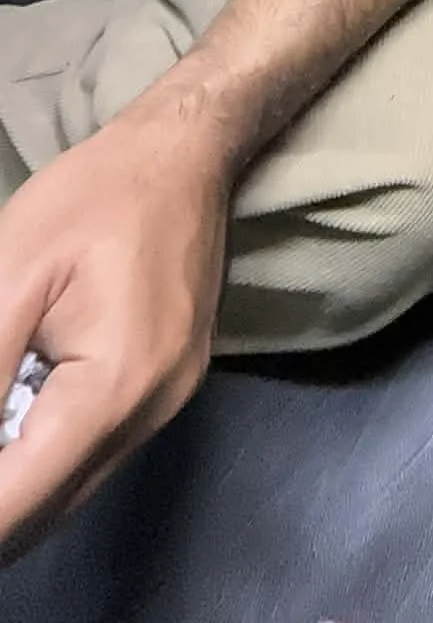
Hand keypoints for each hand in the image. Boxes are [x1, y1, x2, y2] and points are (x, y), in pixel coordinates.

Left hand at [0, 106, 229, 553]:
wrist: (185, 152)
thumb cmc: (94, 197)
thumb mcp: (9, 274)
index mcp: (115, 387)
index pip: (20, 499)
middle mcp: (152, 413)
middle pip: (49, 511)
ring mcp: (170, 404)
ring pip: (74, 491)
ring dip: (16, 489)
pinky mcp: (172, 388)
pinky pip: (97, 454)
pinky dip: (46, 458)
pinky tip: (13, 430)